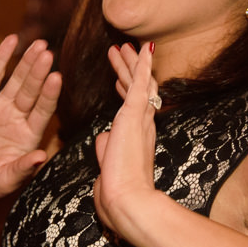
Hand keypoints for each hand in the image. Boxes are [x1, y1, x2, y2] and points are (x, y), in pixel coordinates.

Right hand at [0, 34, 61, 199]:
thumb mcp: (5, 179)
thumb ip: (22, 168)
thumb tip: (40, 157)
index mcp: (29, 134)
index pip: (43, 110)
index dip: (50, 95)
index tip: (57, 78)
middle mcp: (19, 116)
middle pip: (31, 91)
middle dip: (39, 73)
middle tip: (48, 54)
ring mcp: (1, 106)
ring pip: (16, 79)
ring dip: (27, 62)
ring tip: (39, 44)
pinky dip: (1, 58)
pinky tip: (11, 40)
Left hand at [94, 42, 160, 236]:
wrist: (127, 201)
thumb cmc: (118, 194)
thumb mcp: (107, 165)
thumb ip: (105, 148)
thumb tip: (102, 137)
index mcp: (137, 139)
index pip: (133, 109)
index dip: (125, 92)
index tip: (118, 81)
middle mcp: (144, 126)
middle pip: (140, 90)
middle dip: (129, 71)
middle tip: (123, 53)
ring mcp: (141, 119)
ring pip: (139, 82)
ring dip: (132, 62)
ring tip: (123, 45)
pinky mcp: (134, 114)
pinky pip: (140, 82)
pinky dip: (142, 64)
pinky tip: (144, 47)